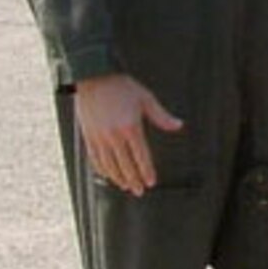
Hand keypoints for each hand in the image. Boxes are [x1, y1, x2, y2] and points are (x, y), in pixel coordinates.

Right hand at [73, 73, 183, 195]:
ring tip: (126, 186)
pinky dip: (102, 169)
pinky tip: (108, 175)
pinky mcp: (88, 135)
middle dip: (134, 180)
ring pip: (109, 165)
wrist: (93, 76)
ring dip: (118, 178)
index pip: (141, 156)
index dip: (146, 171)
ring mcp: (99, 137)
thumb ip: (161, 116)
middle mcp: (114, 136)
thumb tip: (178, 126)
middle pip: (125, 165)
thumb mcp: (146, 99)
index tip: (151, 182)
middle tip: (140, 191)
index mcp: (131, 127)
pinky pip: (95, 158)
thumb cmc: (122, 87)